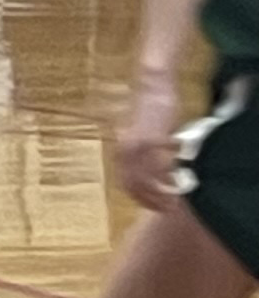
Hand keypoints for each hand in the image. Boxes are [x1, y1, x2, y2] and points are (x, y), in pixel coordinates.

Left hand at [118, 71, 185, 212]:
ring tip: (173, 202)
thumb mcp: (138, 133)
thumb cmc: (148, 109)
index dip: (138, 197)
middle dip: (149, 200)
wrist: (152, 87)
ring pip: (147, 180)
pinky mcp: (153, 139)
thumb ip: (139, 150)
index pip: (125, 182)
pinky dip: (168, 178)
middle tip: (164, 210)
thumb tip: (147, 168)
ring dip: (160, 194)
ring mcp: (138, 145)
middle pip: (133, 185)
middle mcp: (125, 149)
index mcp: (119, 150)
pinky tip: (177, 185)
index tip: (151, 206)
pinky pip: (160, 165)